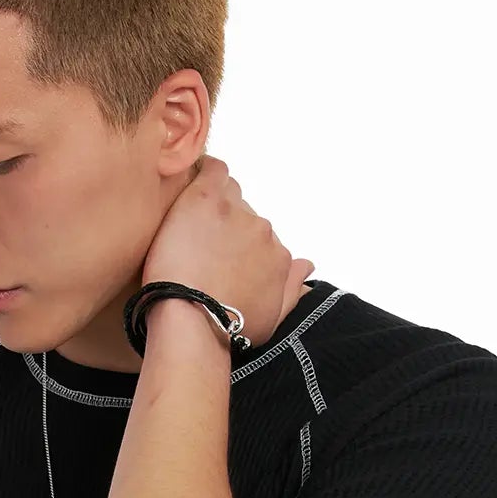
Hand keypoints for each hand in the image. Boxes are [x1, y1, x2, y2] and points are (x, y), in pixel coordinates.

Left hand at [140, 155, 313, 349]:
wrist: (192, 320)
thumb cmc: (227, 328)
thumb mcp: (271, 317)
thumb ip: (293, 289)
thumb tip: (307, 265)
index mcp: (279, 256)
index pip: (263, 239)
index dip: (239, 249)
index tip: (220, 262)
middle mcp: (264, 231)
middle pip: (245, 217)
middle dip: (225, 229)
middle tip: (199, 250)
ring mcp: (237, 212)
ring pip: (228, 195)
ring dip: (212, 209)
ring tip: (189, 232)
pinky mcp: (208, 199)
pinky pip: (212, 169)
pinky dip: (203, 173)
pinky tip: (190, 187)